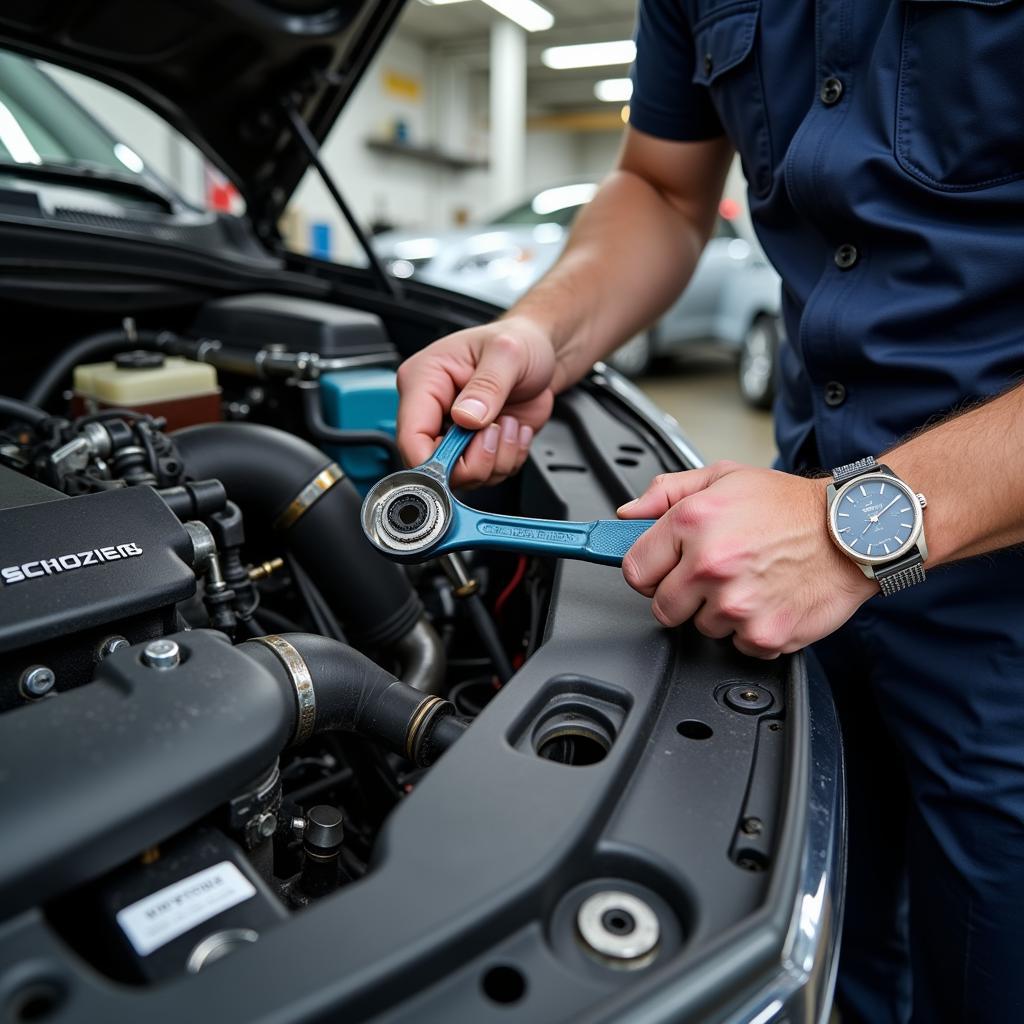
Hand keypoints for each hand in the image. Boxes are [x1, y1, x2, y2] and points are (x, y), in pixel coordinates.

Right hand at [396, 316, 558, 487]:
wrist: (540, 350)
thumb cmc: (518, 342)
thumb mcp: (506, 353)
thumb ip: (487, 386)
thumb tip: (466, 418)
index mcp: (423, 381)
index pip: (410, 437)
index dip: (434, 460)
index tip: (465, 457)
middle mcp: (433, 411)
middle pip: (434, 465)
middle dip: (474, 460)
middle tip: (496, 430)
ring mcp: (454, 432)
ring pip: (464, 476)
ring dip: (497, 458)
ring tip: (508, 423)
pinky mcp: (475, 446)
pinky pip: (488, 475)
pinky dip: (509, 459)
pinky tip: (513, 430)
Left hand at [617, 462, 876, 657]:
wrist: (852, 531)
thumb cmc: (790, 505)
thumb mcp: (723, 477)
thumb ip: (667, 492)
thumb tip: (628, 514)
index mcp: (692, 522)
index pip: (634, 569)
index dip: (649, 570)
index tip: (662, 568)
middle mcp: (710, 565)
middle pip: (662, 607)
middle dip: (681, 594)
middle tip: (711, 575)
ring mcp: (736, 604)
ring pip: (700, 627)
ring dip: (718, 611)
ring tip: (748, 580)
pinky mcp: (763, 633)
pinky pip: (737, 644)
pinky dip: (750, 628)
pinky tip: (768, 598)